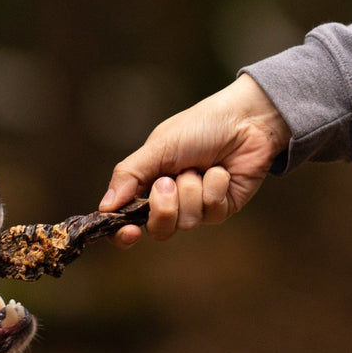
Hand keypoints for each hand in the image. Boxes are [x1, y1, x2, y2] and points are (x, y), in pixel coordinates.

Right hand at [99, 74, 290, 245]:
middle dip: (165, 207)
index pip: (126, 221)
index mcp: (147, 185)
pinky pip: (211, 213)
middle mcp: (170, 201)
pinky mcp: (221, 209)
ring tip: (200, 167)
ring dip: (192, 190)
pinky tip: (221, 171)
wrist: (246, 118)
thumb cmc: (200, 126)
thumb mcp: (158, 147)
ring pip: (186, 222)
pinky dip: (214, 187)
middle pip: (158, 230)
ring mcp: (196, 207)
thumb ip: (129, 176)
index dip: (124, 234)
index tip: (129, 231)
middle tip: (170, 180)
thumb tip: (105, 207)